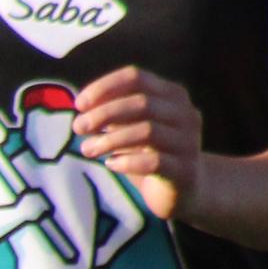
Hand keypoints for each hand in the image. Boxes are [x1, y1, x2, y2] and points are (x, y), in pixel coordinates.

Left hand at [74, 65, 203, 220]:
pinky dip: (127, 162)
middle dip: (104, 113)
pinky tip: (110, 164)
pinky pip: (154, 162)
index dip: (104, 87)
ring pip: (148, 131)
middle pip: (142, 103)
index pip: (136, 78)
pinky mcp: (185, 170)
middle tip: (78, 127)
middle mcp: (186, 114)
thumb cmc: (149, 152)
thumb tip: (82, 106)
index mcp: (172, 95)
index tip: (79, 104)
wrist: (184, 190)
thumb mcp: (129, 128)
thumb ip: (111, 115)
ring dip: (110, 139)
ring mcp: (189, 142)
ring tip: (87, 149)